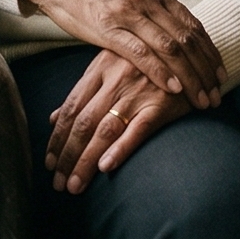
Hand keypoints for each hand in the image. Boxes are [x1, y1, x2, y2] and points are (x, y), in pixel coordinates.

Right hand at [17, 0, 223, 108]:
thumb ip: (152, 8)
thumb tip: (172, 32)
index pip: (192, 24)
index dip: (209, 51)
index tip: (219, 72)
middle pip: (187, 39)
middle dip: (206, 69)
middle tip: (217, 92)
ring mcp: (128, 13)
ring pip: (170, 48)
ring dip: (190, 77)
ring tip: (201, 98)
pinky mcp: (108, 28)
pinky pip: (142, 53)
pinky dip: (161, 72)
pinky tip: (174, 88)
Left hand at [45, 50, 189, 193]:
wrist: (189, 54)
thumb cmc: (148, 64)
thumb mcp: (111, 67)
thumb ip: (84, 93)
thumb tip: (52, 118)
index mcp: (100, 68)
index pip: (71, 108)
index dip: (57, 138)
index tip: (49, 162)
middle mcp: (115, 79)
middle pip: (84, 123)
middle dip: (68, 155)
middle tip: (59, 183)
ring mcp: (138, 91)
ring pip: (104, 130)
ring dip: (86, 160)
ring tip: (75, 184)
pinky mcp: (161, 104)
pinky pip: (138, 130)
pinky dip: (120, 149)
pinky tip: (105, 167)